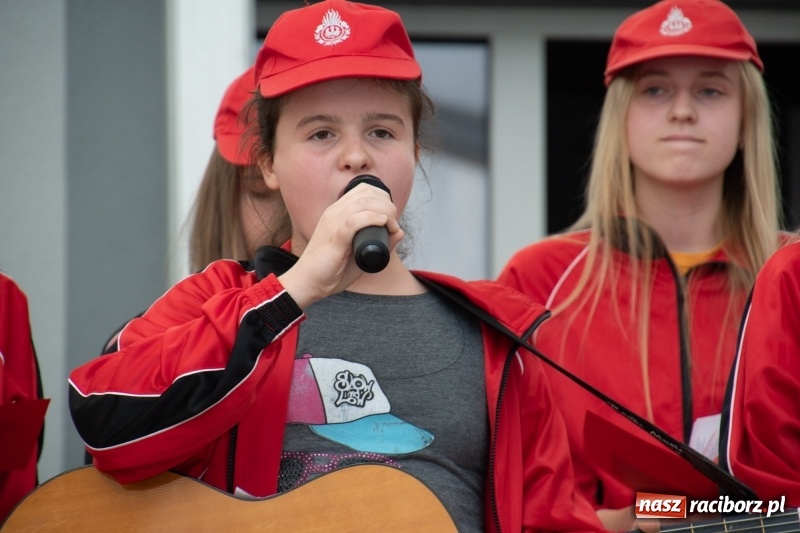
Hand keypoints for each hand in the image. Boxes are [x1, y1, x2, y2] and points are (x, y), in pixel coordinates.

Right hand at [278, 182, 402, 308]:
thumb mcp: (361, 253)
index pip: (363, 190)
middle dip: (387, 204)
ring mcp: (333, 223)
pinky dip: (371, 219)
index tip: (391, 216)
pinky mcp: (334, 236)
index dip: (382, 197)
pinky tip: (382, 223)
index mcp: (337, 212)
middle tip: (393, 223)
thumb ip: (380, 242)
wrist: (308, 282)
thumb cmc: (332, 270)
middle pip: (366, 193)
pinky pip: (354, 220)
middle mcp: (334, 213)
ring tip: (391, 225)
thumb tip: (400, 231)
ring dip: (383, 210)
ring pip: (362, 203)